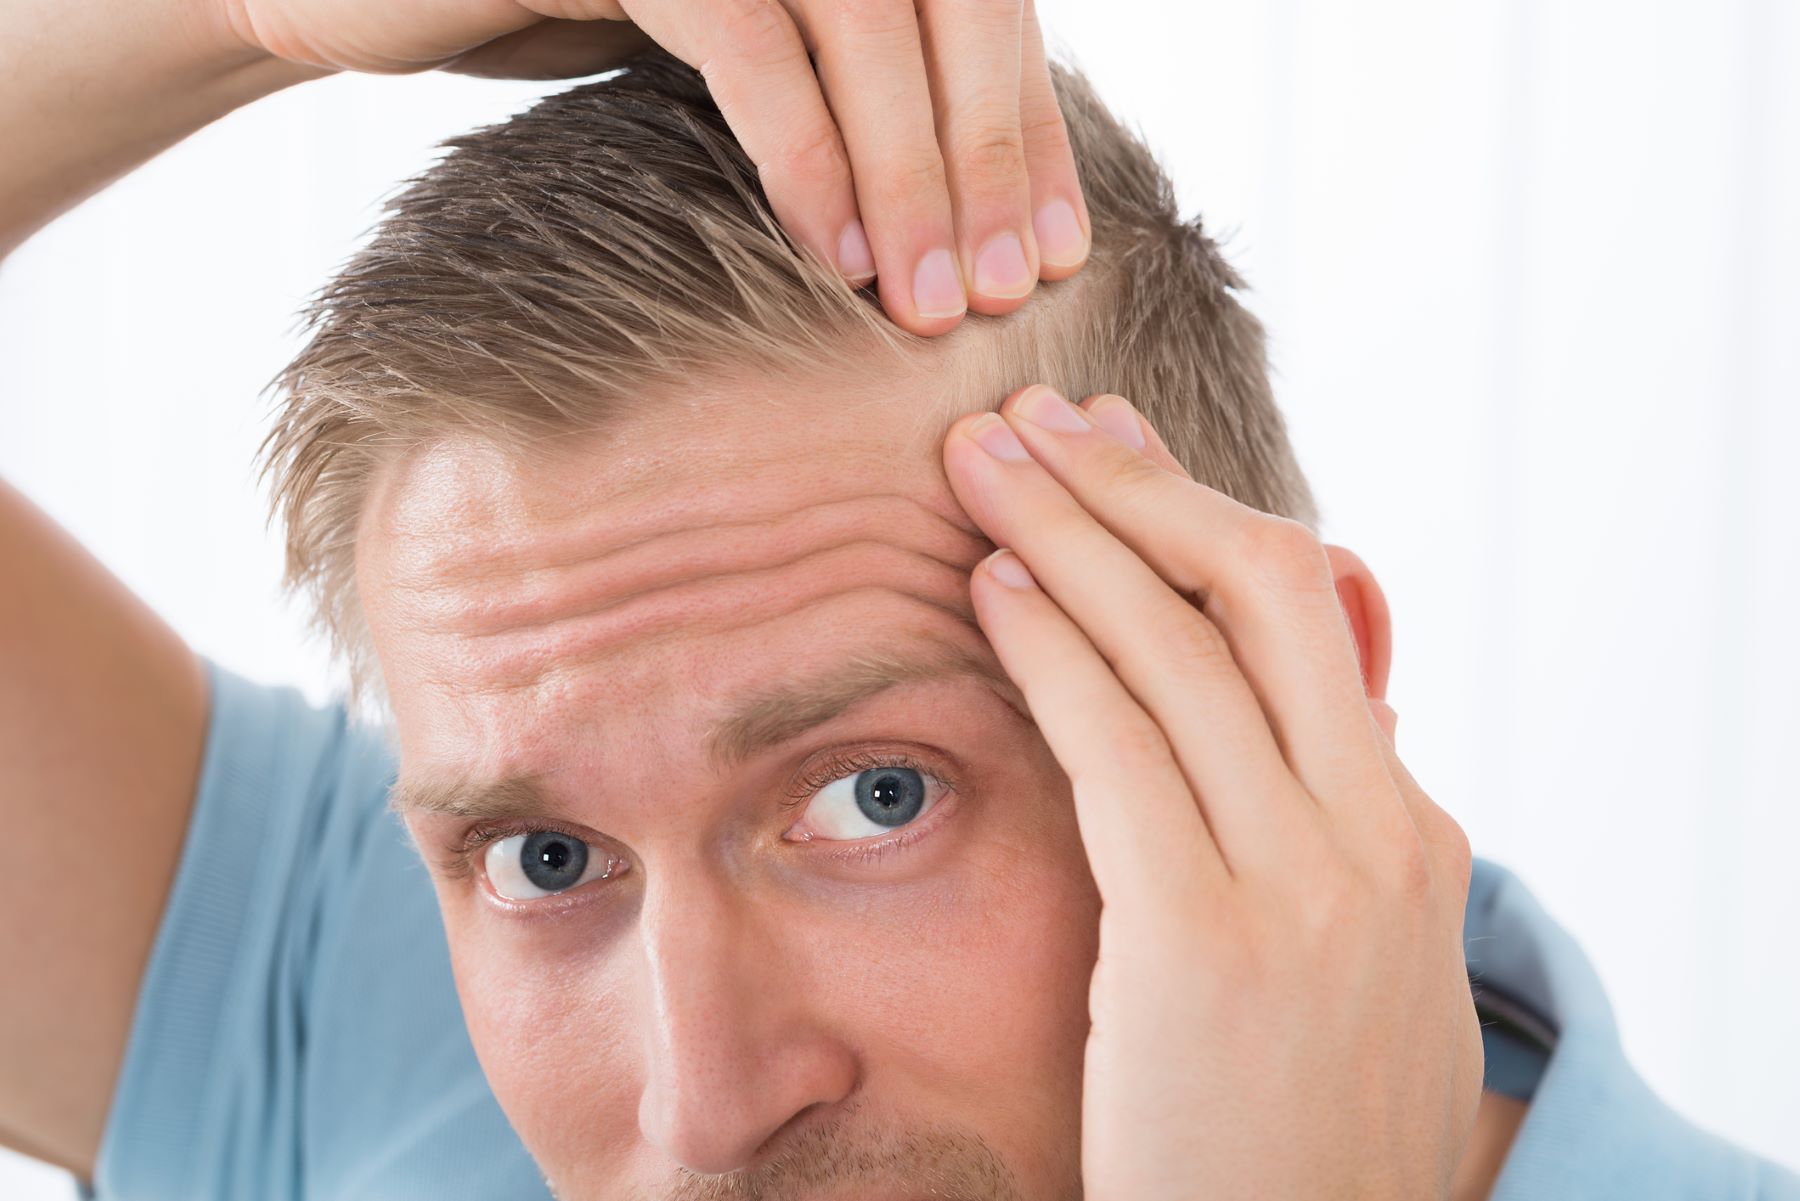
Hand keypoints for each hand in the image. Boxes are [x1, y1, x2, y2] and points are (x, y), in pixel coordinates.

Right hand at [219, 0, 1090, 332]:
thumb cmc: (581, 27)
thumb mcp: (745, 53)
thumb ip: (848, 82)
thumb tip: (976, 202)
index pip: (980, 12)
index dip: (1031, 133)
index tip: (1061, 256)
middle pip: (951, 6)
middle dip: (989, 157)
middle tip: (1009, 293)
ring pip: (865, 21)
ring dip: (913, 167)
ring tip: (935, 302)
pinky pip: (748, 39)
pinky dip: (806, 150)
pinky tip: (837, 255)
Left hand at [942, 387, 1482, 1198]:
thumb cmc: (1301, 1125)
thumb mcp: (1358, 966)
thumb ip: (1328, 829)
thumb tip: (1284, 713)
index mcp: (1412, 828)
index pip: (1310, 614)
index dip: (1199, 512)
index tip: (1115, 451)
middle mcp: (1375, 831)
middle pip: (1259, 586)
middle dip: (1138, 483)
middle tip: (1037, 416)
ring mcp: (1302, 880)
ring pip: (1181, 642)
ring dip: (1069, 531)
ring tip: (983, 461)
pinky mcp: (1204, 935)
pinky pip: (1117, 741)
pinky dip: (1049, 644)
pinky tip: (988, 584)